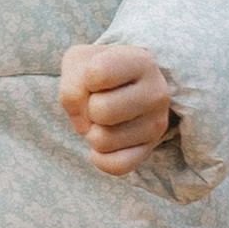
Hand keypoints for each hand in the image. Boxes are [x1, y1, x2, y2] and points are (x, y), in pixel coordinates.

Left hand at [59, 41, 173, 174]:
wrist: (127, 86)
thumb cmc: (100, 71)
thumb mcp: (79, 62)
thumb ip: (71, 85)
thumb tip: (84, 124)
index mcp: (141, 61)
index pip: (97, 73)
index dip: (84, 78)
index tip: (95, 78)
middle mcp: (157, 92)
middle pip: (100, 111)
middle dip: (87, 109)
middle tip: (97, 104)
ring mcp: (157, 124)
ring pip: (102, 141)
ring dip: (92, 132)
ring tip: (104, 120)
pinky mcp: (150, 150)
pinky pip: (115, 166)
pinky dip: (100, 158)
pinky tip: (104, 144)